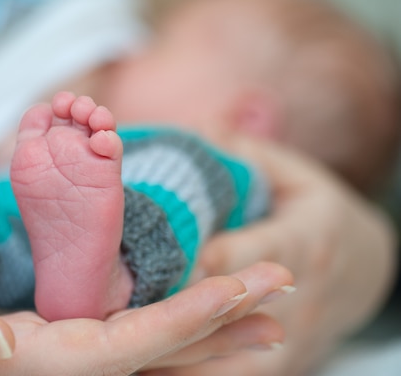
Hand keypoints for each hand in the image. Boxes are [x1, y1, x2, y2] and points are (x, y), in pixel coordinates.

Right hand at [0, 261, 292, 375]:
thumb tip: (2, 350)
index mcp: (18, 367)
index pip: (124, 349)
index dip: (190, 318)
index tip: (247, 288)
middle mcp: (42, 372)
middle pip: (150, 355)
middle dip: (219, 326)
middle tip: (283, 295)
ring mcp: (40, 364)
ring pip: (138, 353)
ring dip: (202, 332)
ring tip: (261, 316)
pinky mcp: (28, 350)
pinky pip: (108, 345)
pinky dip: (156, 330)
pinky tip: (183, 318)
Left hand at [141, 138, 397, 374]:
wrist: (363, 267)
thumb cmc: (315, 211)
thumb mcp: (291, 173)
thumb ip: (244, 153)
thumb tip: (197, 129)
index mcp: (303, 239)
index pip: (242, 253)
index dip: (193, 261)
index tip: (145, 262)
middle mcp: (301, 295)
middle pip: (231, 312)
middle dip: (174, 313)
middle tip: (116, 313)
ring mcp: (293, 337)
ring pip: (231, 358)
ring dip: (180, 356)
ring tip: (125, 355)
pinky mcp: (282, 363)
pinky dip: (191, 374)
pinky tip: (149, 373)